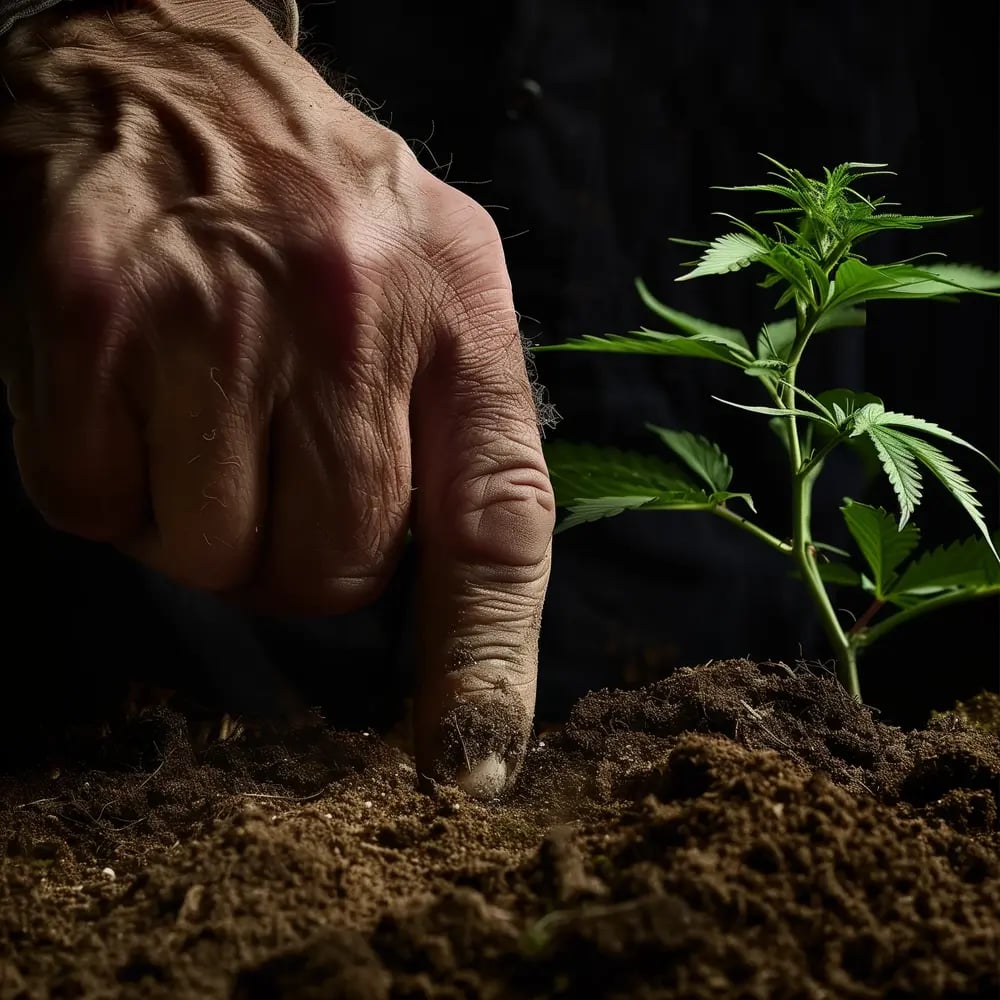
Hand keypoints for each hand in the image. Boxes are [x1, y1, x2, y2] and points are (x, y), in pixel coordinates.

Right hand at [0, 0, 553, 795]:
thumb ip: (472, 446)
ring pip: (210, 559)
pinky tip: (135, 399)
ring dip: (205, 526)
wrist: (175, 69)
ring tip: (207, 419)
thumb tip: (468, 636)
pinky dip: (113, 486)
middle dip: (302, 559)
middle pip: (330, 574)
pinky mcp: (87, 317)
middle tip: (280, 467)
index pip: (496, 530)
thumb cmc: (326, 204)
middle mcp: (344, 311)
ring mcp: (209, 316)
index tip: (464, 769)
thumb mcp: (446, 290)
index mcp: (456, 310)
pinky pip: (95, 509)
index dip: (483, 667)